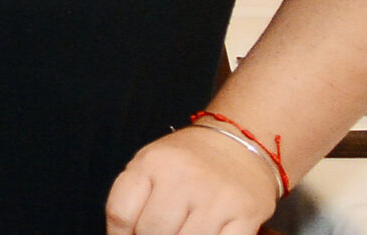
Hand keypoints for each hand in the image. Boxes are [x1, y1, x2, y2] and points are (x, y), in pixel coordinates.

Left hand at [105, 126, 280, 234]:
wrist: (240, 142)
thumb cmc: (189, 159)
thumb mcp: (151, 164)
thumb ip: (132, 196)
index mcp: (152, 163)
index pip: (120, 213)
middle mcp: (183, 176)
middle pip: (152, 232)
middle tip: (162, 231)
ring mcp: (216, 196)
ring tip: (183, 230)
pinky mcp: (246, 213)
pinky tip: (208, 234)